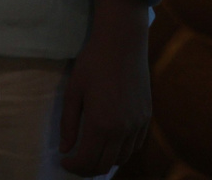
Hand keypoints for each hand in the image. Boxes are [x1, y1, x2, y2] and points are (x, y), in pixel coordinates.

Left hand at [59, 0, 151, 175]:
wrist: (123, 43)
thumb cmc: (93, 63)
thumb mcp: (73, 91)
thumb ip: (69, 124)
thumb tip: (64, 149)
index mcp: (101, 125)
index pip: (87, 161)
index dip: (74, 167)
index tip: (64, 162)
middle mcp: (123, 130)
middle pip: (105, 165)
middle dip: (87, 169)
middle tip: (75, 162)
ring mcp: (138, 125)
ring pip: (122, 158)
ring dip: (105, 161)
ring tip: (91, 153)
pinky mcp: (146, 117)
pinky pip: (135, 145)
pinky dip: (121, 150)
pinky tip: (110, 142)